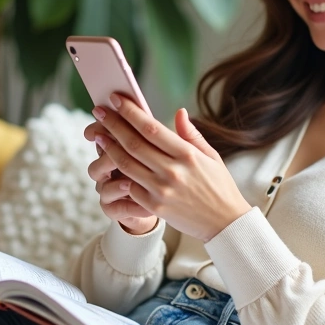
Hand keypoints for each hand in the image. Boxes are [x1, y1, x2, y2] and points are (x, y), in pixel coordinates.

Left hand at [88, 94, 252, 241]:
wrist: (225, 224)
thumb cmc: (219, 187)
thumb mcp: (211, 157)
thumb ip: (191, 135)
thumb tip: (178, 112)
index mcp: (188, 154)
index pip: (152, 128)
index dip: (131, 112)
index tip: (116, 99)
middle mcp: (173, 171)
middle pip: (134, 143)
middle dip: (113, 124)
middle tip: (99, 111)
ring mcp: (162, 190)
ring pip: (126, 164)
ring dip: (109, 147)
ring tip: (98, 135)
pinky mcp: (155, 206)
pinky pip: (130, 186)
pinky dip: (118, 174)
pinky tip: (109, 163)